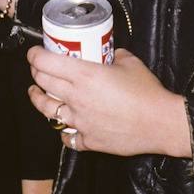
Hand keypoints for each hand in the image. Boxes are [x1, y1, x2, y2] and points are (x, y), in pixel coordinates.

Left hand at [28, 47, 191, 158]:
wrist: (161, 123)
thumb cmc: (147, 91)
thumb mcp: (130, 62)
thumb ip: (115, 55)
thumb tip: (109, 53)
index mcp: (84, 75)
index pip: (45, 62)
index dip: (34, 55)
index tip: (32, 53)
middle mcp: (76, 98)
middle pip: (42, 83)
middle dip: (35, 73)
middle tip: (36, 70)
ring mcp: (80, 121)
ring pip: (46, 111)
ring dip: (38, 100)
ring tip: (36, 95)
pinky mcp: (89, 140)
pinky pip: (68, 137)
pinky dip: (64, 131)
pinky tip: (65, 126)